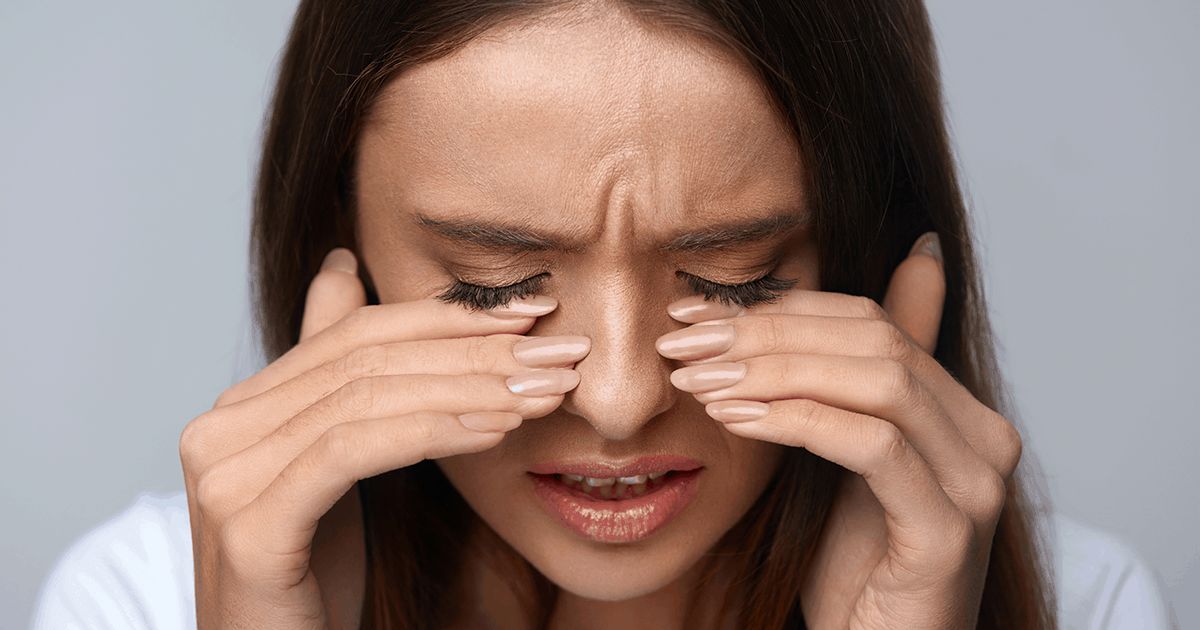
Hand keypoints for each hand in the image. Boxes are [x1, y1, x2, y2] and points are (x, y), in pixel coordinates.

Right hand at [179, 248, 587, 628]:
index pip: (356, 335)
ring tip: (542, 391)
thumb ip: (334, 374)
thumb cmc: (313, 576)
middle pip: (366, 362)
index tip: (532, 314)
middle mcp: (220, 429)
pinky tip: (496, 431)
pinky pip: (355, 452)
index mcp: (242, 407)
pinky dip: (433, 431)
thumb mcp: (331, 463)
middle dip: (474, 352)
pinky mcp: (248, 523)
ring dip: (471, 389)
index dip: (447, 319)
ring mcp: (224, 474)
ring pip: (367, 399)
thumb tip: (340, 263)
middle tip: (558, 352)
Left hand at [655, 232, 1021, 628]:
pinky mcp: (947, 531)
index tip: (694, 309)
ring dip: (772, 371)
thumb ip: (833, 389)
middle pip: (873, 340)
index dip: (780, 306)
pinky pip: (871, 446)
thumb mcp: (836, 462)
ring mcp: (973, 484)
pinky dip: (796, 420)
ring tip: (699, 380)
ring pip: (877, 382)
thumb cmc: (853, 570)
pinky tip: (735, 420)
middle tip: (683, 340)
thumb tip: (813, 312)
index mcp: (958, 411)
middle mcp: (983, 437)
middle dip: (766, 331)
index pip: (869, 321)